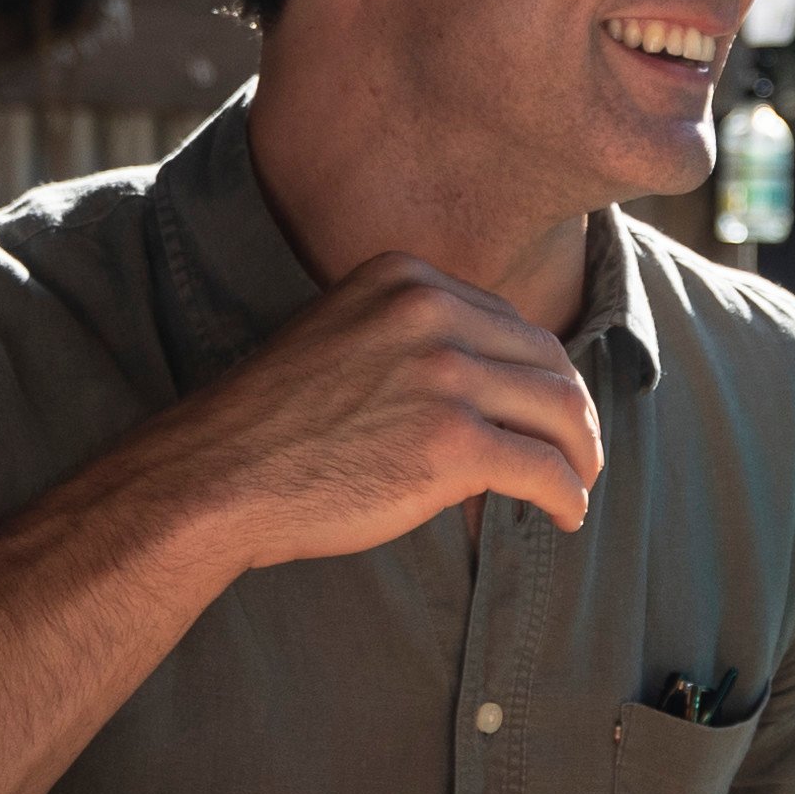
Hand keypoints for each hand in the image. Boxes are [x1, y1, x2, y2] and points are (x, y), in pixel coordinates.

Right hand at [125, 249, 605, 569]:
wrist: (214, 477)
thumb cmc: (273, 425)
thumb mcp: (345, 341)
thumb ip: (414, 344)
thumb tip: (498, 392)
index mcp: (405, 277)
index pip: (508, 320)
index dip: (538, 373)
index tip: (544, 411)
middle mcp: (430, 311)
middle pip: (547, 359)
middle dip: (573, 413)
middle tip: (578, 454)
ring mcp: (443, 375)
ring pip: (558, 411)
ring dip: (580, 455)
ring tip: (578, 486)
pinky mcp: (451, 444)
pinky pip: (543, 469)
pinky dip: (567, 495)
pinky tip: (565, 516)